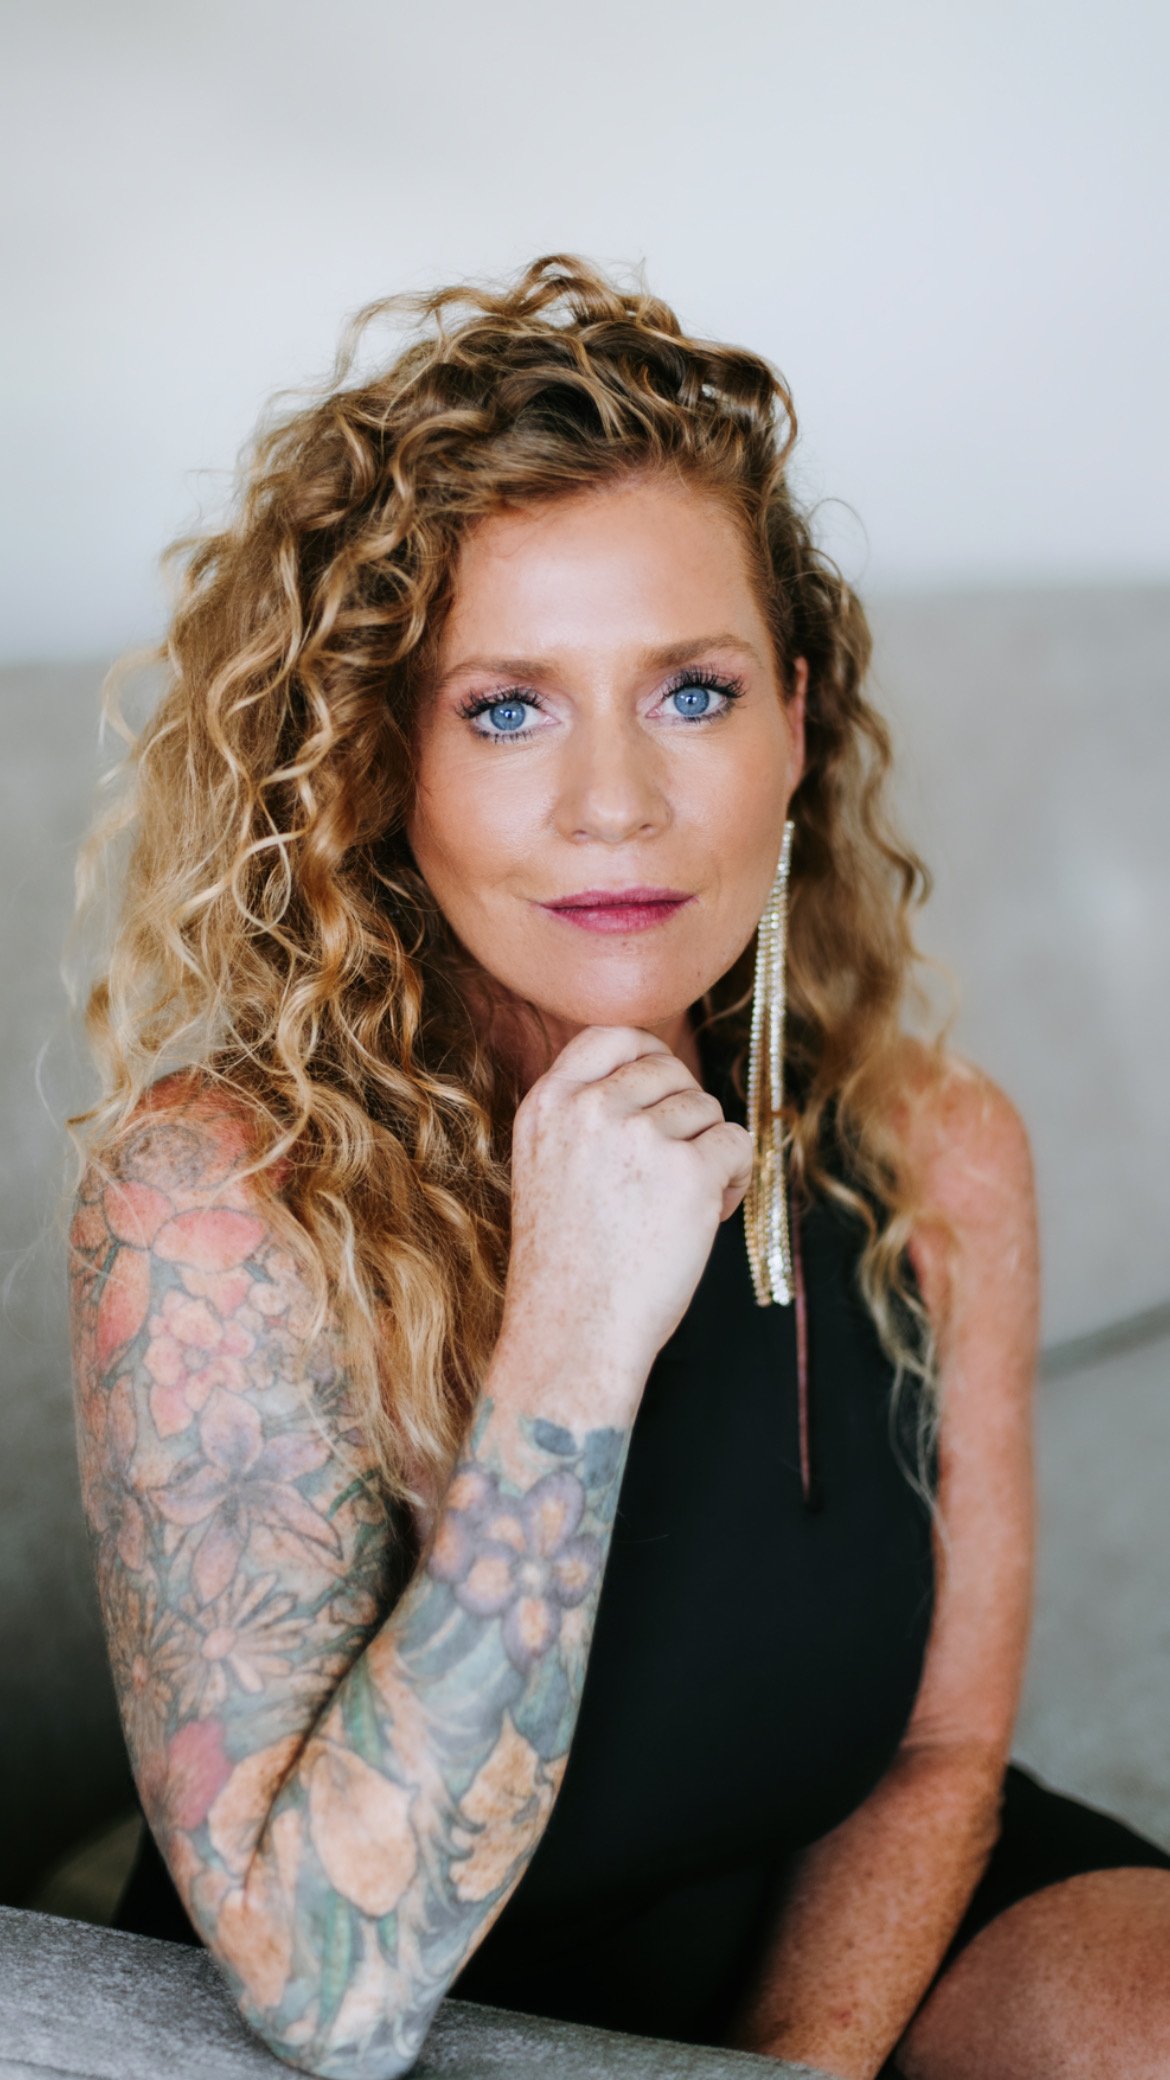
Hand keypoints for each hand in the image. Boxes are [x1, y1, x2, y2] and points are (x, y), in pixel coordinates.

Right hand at [499, 1025, 752, 1403]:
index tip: (664, 1086)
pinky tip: (710, 1214)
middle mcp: (590, 1109)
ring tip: (684, 1205)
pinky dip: (735, 1177)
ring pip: (706, 1108)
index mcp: (547, 1106)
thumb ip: (586, 1120)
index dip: (650, 1054)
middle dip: (684, 1114)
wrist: (572, 1334)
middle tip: (673, 1172)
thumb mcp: (549, 1170)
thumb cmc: (567, 1269)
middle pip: (670, 1070)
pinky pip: (737, 1144)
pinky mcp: (688, 1170)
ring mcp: (639, 1136)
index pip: (611, 1037)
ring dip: (709, 1151)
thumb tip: (661, 1077)